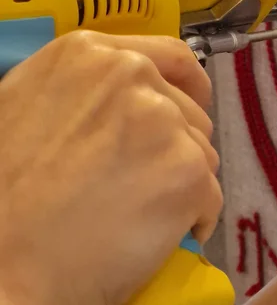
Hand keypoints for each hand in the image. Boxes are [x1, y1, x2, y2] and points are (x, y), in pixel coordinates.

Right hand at [0, 31, 221, 304]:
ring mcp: (164, 122)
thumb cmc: (7, 197)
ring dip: (182, 182)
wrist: (2, 266)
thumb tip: (133, 91)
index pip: (172, 57)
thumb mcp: (29, 108)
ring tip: (132, 211)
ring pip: (203, 152)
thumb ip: (88, 89)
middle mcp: (131, 75)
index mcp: (88, 53)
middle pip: (190, 111)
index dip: (186, 87)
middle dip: (176, 146)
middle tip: (135, 183)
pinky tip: (151, 235)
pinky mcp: (188, 170)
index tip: (190, 106)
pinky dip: (193, 218)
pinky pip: (211, 195)